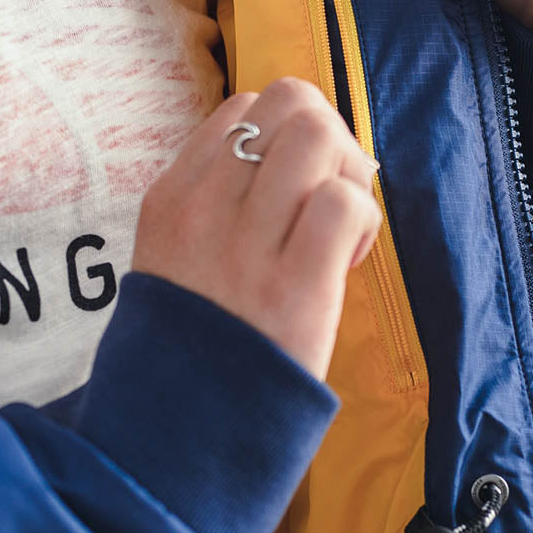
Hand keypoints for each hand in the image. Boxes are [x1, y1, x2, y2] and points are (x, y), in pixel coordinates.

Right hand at [132, 78, 382, 380]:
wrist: (177, 433)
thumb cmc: (194, 341)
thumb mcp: (176, 257)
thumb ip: (219, 202)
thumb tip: (304, 158)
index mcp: (172, 197)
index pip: (245, 107)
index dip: (286, 136)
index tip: (291, 191)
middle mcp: (203, 208)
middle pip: (290, 100)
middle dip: (328, 137)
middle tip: (329, 197)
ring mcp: (245, 245)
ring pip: (318, 134)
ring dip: (347, 173)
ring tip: (337, 229)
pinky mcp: (293, 288)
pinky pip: (344, 202)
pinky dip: (361, 222)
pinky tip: (344, 263)